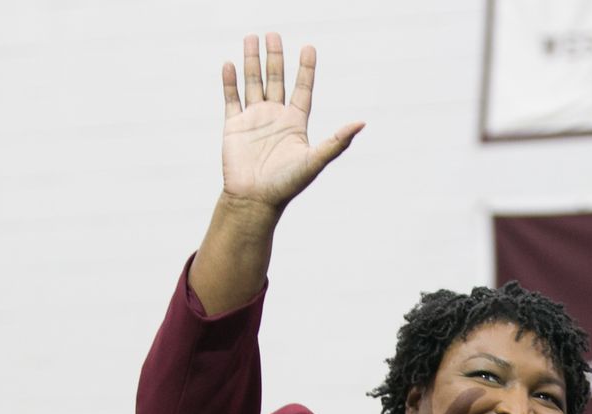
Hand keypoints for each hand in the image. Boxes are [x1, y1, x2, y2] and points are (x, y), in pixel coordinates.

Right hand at [217, 34, 363, 213]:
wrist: (255, 201)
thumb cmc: (287, 185)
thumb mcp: (315, 160)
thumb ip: (337, 141)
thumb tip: (362, 123)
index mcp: (296, 123)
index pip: (303, 89)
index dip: (306, 69)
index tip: (308, 47)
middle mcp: (275, 118)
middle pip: (276, 80)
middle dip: (275, 57)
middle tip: (273, 34)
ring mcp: (254, 120)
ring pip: (253, 83)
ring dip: (252, 61)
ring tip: (251, 38)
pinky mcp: (234, 126)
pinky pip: (231, 99)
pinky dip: (230, 82)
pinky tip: (230, 64)